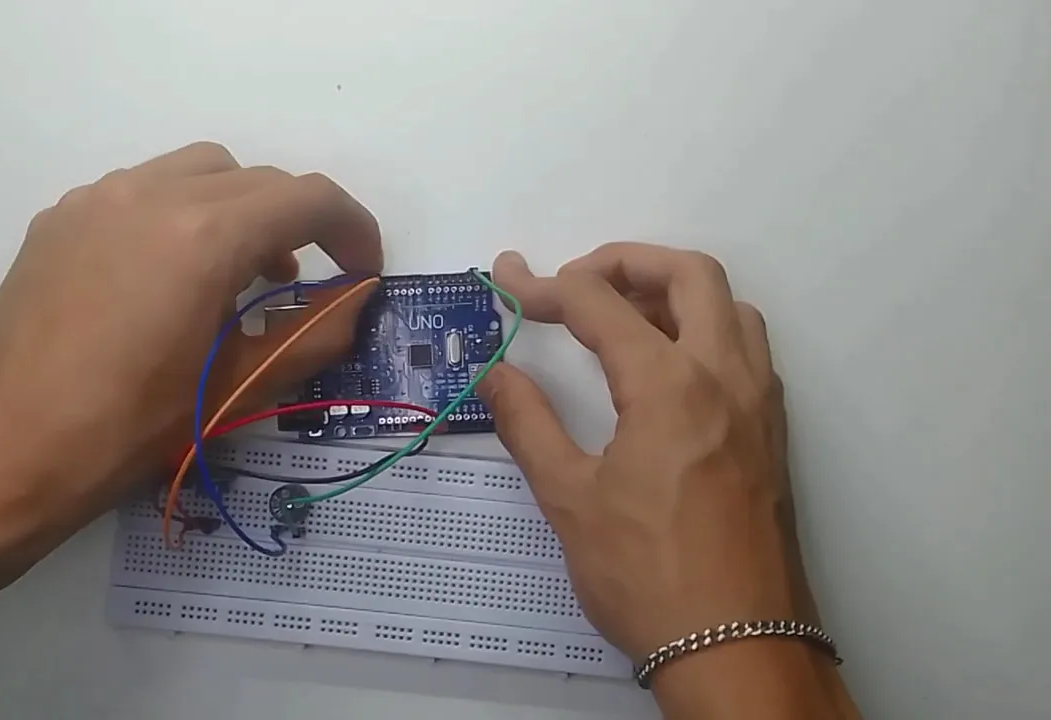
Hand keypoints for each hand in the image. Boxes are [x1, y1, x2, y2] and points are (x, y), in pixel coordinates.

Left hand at [0, 142, 381, 536]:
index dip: (352, 231)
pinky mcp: (57, 221)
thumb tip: (358, 300)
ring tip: (241, 282)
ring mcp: (95, 201)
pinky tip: (170, 285)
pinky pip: (141, 192)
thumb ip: (313, 335)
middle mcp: (149, 194)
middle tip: (309, 286)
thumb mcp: (236, 391)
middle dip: (296, 223)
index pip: (307, 199)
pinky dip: (180, 218)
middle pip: (254, 180)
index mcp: (203, 235)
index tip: (363, 274)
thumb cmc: (125, 434)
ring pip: (196, 174)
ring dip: (238, 212)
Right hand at [477, 245, 849, 714]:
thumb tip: (495, 373)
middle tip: (575, 283)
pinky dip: (706, 329)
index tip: (508, 283)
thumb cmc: (647, 576)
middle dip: (626, 260)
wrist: (737, 647)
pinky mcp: (773, 434)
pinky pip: (747, 349)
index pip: (599, 303)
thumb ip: (529, 423)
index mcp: (669, 384)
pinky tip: (667, 367)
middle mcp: (725, 377)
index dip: (544, 286)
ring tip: (621, 317)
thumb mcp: (570, 499)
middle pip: (688, 274)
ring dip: (675, 291)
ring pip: (730, 307)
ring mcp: (760, 404)